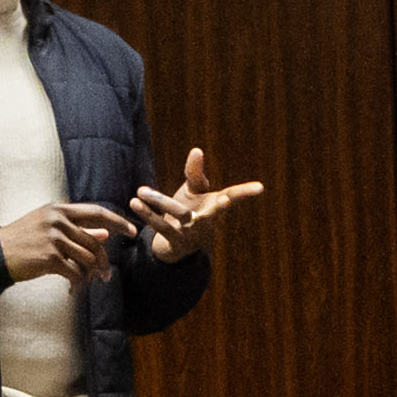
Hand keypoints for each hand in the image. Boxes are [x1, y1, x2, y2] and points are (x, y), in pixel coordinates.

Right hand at [0, 201, 133, 285]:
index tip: (132, 230)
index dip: (118, 221)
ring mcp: (54, 238)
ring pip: (88, 258)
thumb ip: (77, 230)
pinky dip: (78, 283)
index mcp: (59, 210)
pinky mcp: (49, 257)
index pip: (97, 211)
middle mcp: (58, 220)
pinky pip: (75, 272)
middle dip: (104, 261)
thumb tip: (104, 233)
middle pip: (95, 241)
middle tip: (106, 276)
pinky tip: (72, 289)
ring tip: (85, 284)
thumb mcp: (48, 228)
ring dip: (91, 275)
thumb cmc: (23, 241)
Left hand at [125, 148, 268, 264]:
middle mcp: (207, 222)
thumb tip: (197, 150)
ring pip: (178, 215)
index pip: (233, 196)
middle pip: (210, 210)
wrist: (172, 247)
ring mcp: (193, 235)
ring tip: (140, 191)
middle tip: (227, 201)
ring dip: (158, 201)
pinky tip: (135, 203)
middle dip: (220, 208)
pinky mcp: (175, 243)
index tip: (261, 187)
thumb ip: (194, 172)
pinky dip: (147, 215)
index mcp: (214, 207)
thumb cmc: (187, 212)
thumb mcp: (192, 191)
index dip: (246, 192)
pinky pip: (161, 227)